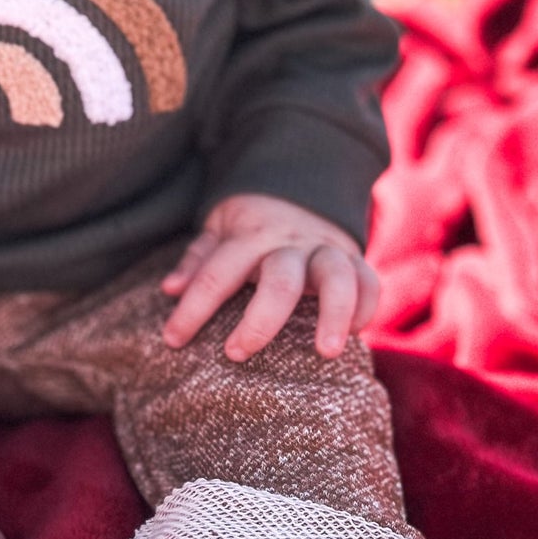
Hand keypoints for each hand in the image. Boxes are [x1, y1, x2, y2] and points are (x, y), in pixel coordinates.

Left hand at [160, 192, 379, 361]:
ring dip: (332, 313)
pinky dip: (365, 307)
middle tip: (235, 354)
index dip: (192, 308)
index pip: (217, 272)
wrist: (301, 185)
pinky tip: (353, 334)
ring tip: (326, 353)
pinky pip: (368, 280)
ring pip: (336, 275)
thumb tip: (169, 289)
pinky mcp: (354, 258)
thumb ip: (198, 259)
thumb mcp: (219, 229)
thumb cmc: (251, 223)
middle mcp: (289, 242)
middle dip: (260, 320)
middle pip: (279, 279)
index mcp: (249, 235)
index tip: (172, 340)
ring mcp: (325, 248)